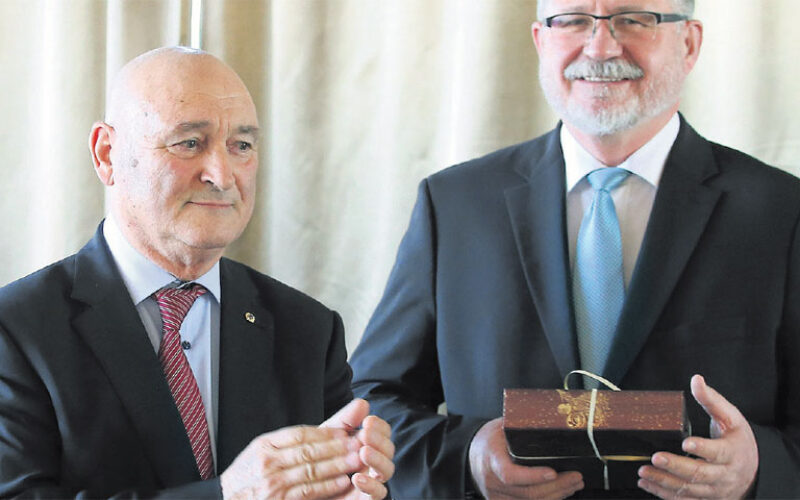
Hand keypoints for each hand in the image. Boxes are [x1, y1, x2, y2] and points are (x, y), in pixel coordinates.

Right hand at [220, 424, 360, 499]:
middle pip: (309, 450)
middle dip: (337, 446)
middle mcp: (267, 461)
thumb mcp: (263, 453)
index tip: (346, 431)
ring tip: (357, 459)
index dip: (325, 432)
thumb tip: (325, 429)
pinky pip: (307, 491)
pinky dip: (327, 486)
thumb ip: (291, 442)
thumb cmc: (249, 477)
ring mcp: (271, 482)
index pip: (300, 434)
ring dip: (338, 465)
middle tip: (359, 442)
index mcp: (264, 444)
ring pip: (311, 470)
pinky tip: (343, 481)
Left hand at [321, 399, 394, 498]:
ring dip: (378, 459)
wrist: (304, 486)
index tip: (367, 421)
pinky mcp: (365, 499)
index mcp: (367, 444)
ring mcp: (371, 481)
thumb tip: (363, 403)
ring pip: (387, 471)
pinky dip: (371, 485)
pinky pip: (378, 494)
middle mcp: (373, 462)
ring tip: (363, 452)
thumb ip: (346, 420)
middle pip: (389, 450)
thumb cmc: (318, 459)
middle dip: (379, 440)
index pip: (384, 433)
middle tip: (365, 434)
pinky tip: (357, 478)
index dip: (379, 427)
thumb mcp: (328, 436)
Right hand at [468, 418, 583, 498]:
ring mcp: (498, 497)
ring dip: (558, 495)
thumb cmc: (490, 440)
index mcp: (491, 460)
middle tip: (576, 477)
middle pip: (528, 493)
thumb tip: (551, 420)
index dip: (533, 476)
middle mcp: (493, 482)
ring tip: (575, 484)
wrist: (472, 456)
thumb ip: (521, 429)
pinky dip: (548, 499)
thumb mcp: (502, 427)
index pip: (510, 474)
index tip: (553, 472)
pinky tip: (561, 492)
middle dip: (557, 486)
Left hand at [638, 375, 758, 498]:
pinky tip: (647, 484)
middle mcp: (724, 474)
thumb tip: (697, 380)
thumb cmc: (738, 440)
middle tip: (656, 457)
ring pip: (689, 489)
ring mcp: (714, 490)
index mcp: (732, 452)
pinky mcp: (705, 498)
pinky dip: (664, 495)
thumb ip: (712, 400)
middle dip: (676, 467)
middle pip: (700, 473)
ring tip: (644, 471)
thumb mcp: (731, 418)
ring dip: (665, 482)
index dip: (702, 448)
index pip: (717, 452)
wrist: (754, 471)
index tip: (685, 442)